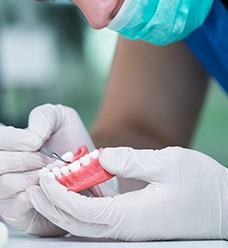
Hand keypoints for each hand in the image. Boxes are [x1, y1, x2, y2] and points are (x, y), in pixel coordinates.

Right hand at [0, 104, 109, 235]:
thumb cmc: (72, 142)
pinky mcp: (16, 211)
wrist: (88, 168)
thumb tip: (33, 136)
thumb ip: (44, 117)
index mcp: (9, 143)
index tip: (36, 142)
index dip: (13, 140)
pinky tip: (54, 186)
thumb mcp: (62, 119)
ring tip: (56, 172)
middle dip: (29, 159)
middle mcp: (3, 166)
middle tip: (52, 159)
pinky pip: (18, 204)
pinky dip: (40, 193)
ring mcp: (7, 190)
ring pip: (6, 183)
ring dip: (37, 176)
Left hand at [27, 146, 227, 240]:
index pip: (83, 212)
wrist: (223, 207)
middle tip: (37, 185)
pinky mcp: (135, 224)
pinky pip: (100, 220)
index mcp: (133, 216)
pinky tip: (77, 193)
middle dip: (53, 205)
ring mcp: (131, 229)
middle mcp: (127, 229)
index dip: (59, 196)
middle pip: (78, 224)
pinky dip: (82, 207)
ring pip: (86, 225)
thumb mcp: (169, 162)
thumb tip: (102, 158)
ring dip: (65, 207)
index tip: (45, 179)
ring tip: (51, 187)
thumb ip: (132, 160)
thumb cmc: (202, 185)